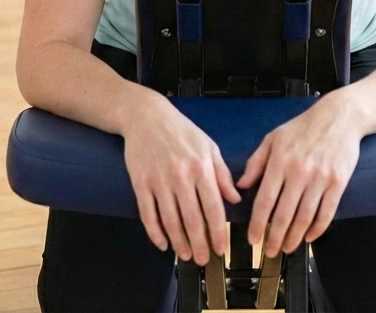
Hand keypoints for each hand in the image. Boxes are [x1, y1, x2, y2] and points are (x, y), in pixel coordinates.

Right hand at [123, 94, 240, 264]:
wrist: (146, 116)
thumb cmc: (180, 130)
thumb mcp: (208, 146)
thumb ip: (222, 174)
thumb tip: (235, 199)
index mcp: (201, 166)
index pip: (214, 207)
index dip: (218, 232)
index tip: (221, 248)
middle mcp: (181, 175)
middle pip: (192, 219)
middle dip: (200, 244)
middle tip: (204, 259)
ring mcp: (159, 180)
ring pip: (171, 221)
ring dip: (179, 242)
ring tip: (185, 255)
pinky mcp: (140, 183)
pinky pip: (148, 214)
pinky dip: (155, 233)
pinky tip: (163, 243)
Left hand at [237, 96, 361, 255]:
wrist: (339, 116)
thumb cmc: (304, 126)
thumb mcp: (274, 137)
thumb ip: (256, 162)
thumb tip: (241, 185)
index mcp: (280, 160)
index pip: (265, 200)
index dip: (257, 224)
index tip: (253, 239)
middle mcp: (299, 171)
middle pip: (284, 214)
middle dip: (275, 238)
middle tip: (270, 251)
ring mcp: (320, 178)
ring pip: (304, 217)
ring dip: (295, 238)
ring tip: (288, 248)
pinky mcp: (338, 182)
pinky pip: (326, 212)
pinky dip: (317, 229)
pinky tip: (309, 237)